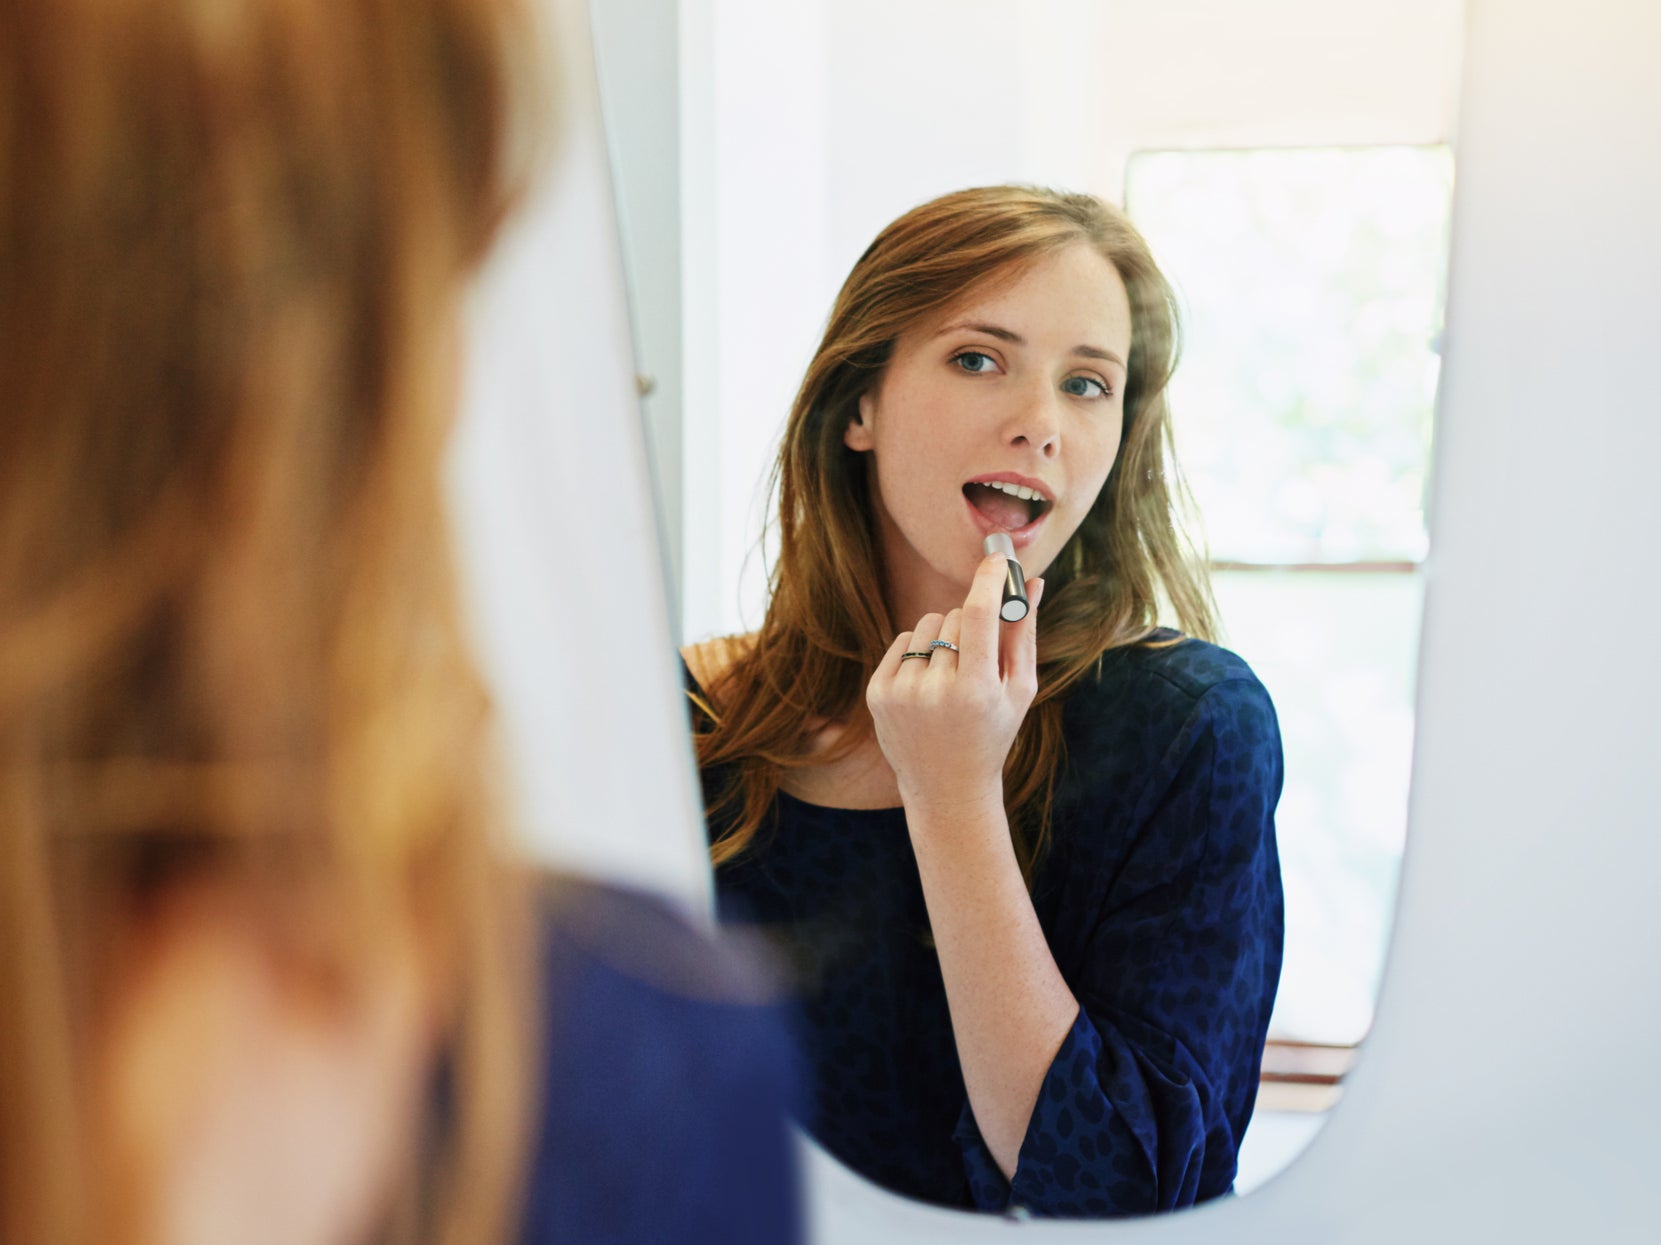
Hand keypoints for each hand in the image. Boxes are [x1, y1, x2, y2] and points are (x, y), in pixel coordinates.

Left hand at [866, 554, 1045, 817]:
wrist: (947, 788)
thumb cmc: (993, 733)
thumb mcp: (1020, 689)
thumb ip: (1024, 633)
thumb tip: (1032, 581)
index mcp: (977, 691)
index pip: (979, 614)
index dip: (988, 579)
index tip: (996, 558)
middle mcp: (935, 691)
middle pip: (954, 617)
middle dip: (970, 624)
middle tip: (978, 656)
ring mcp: (901, 692)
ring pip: (926, 625)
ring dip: (942, 637)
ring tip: (952, 675)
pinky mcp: (877, 693)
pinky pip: (902, 642)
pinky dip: (918, 652)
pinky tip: (928, 684)